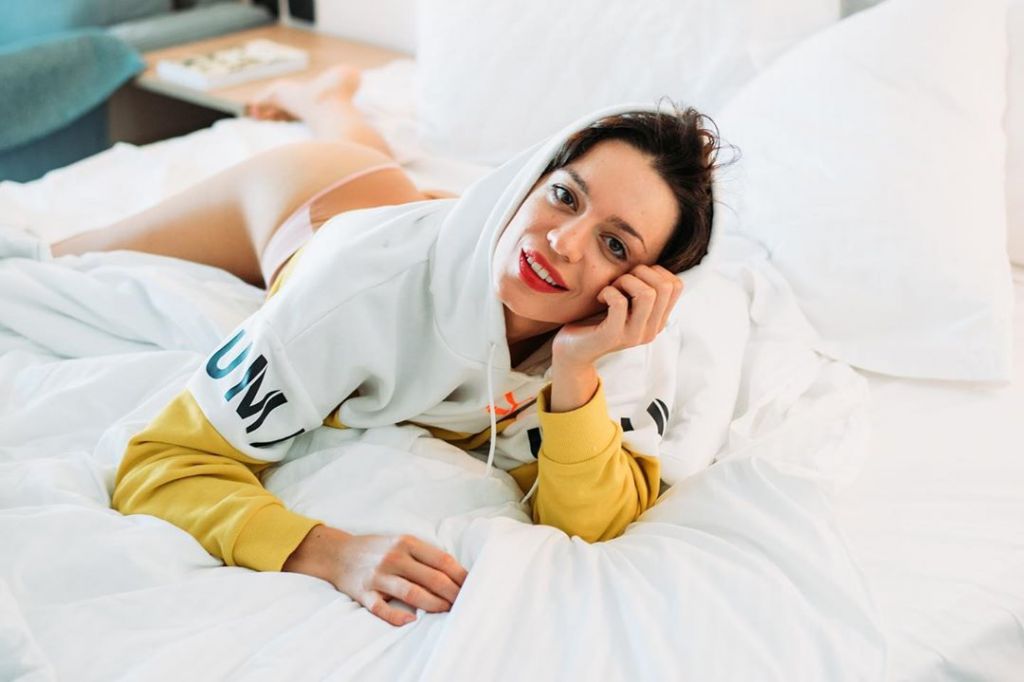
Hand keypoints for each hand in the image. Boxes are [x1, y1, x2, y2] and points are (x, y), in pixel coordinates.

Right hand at [282, 525, 467, 625]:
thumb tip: (455, 573)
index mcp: (406, 543)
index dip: (459, 575)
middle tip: (465, 603)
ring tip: (447, 611)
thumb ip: (424, 554)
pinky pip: (380, 607)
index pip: (441, 560)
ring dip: (432, 604)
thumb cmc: (377, 549)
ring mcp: (377, 575)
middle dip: (452, 592)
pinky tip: (410, 621)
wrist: (337, 553)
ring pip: (410, 592)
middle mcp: (393, 557)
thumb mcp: (401, 542)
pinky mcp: (363, 592)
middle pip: (430, 577)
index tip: (473, 585)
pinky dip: (395, 615)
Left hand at [552, 264, 683, 368]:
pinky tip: (600, 297)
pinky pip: (619, 302)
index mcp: (658, 320)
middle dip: (640, 272)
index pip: (676, 285)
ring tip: (611, 289)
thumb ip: (642, 290)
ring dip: (625, 281)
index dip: (654, 271)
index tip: (634, 278)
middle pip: (665, 286)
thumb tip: (651, 265)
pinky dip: (608, 291)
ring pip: (647, 293)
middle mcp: (651, 330)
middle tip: (620, 282)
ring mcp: (634, 335)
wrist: (573, 351)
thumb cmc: (597, 321)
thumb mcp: (626, 304)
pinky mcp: (613, 336)